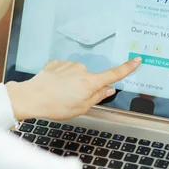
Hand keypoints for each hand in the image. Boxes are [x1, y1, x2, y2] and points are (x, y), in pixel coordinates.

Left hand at [6, 58, 140, 120]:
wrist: (31, 98)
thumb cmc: (55, 106)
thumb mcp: (81, 108)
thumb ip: (98, 97)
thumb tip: (109, 89)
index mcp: (90, 82)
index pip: (114, 74)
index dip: (127, 68)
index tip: (137, 60)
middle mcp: (81, 70)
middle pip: (90, 79)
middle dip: (84, 88)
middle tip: (71, 101)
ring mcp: (68, 65)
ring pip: (75, 75)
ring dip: (71, 83)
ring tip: (59, 95)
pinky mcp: (56, 63)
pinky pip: (63, 71)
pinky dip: (60, 79)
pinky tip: (53, 87)